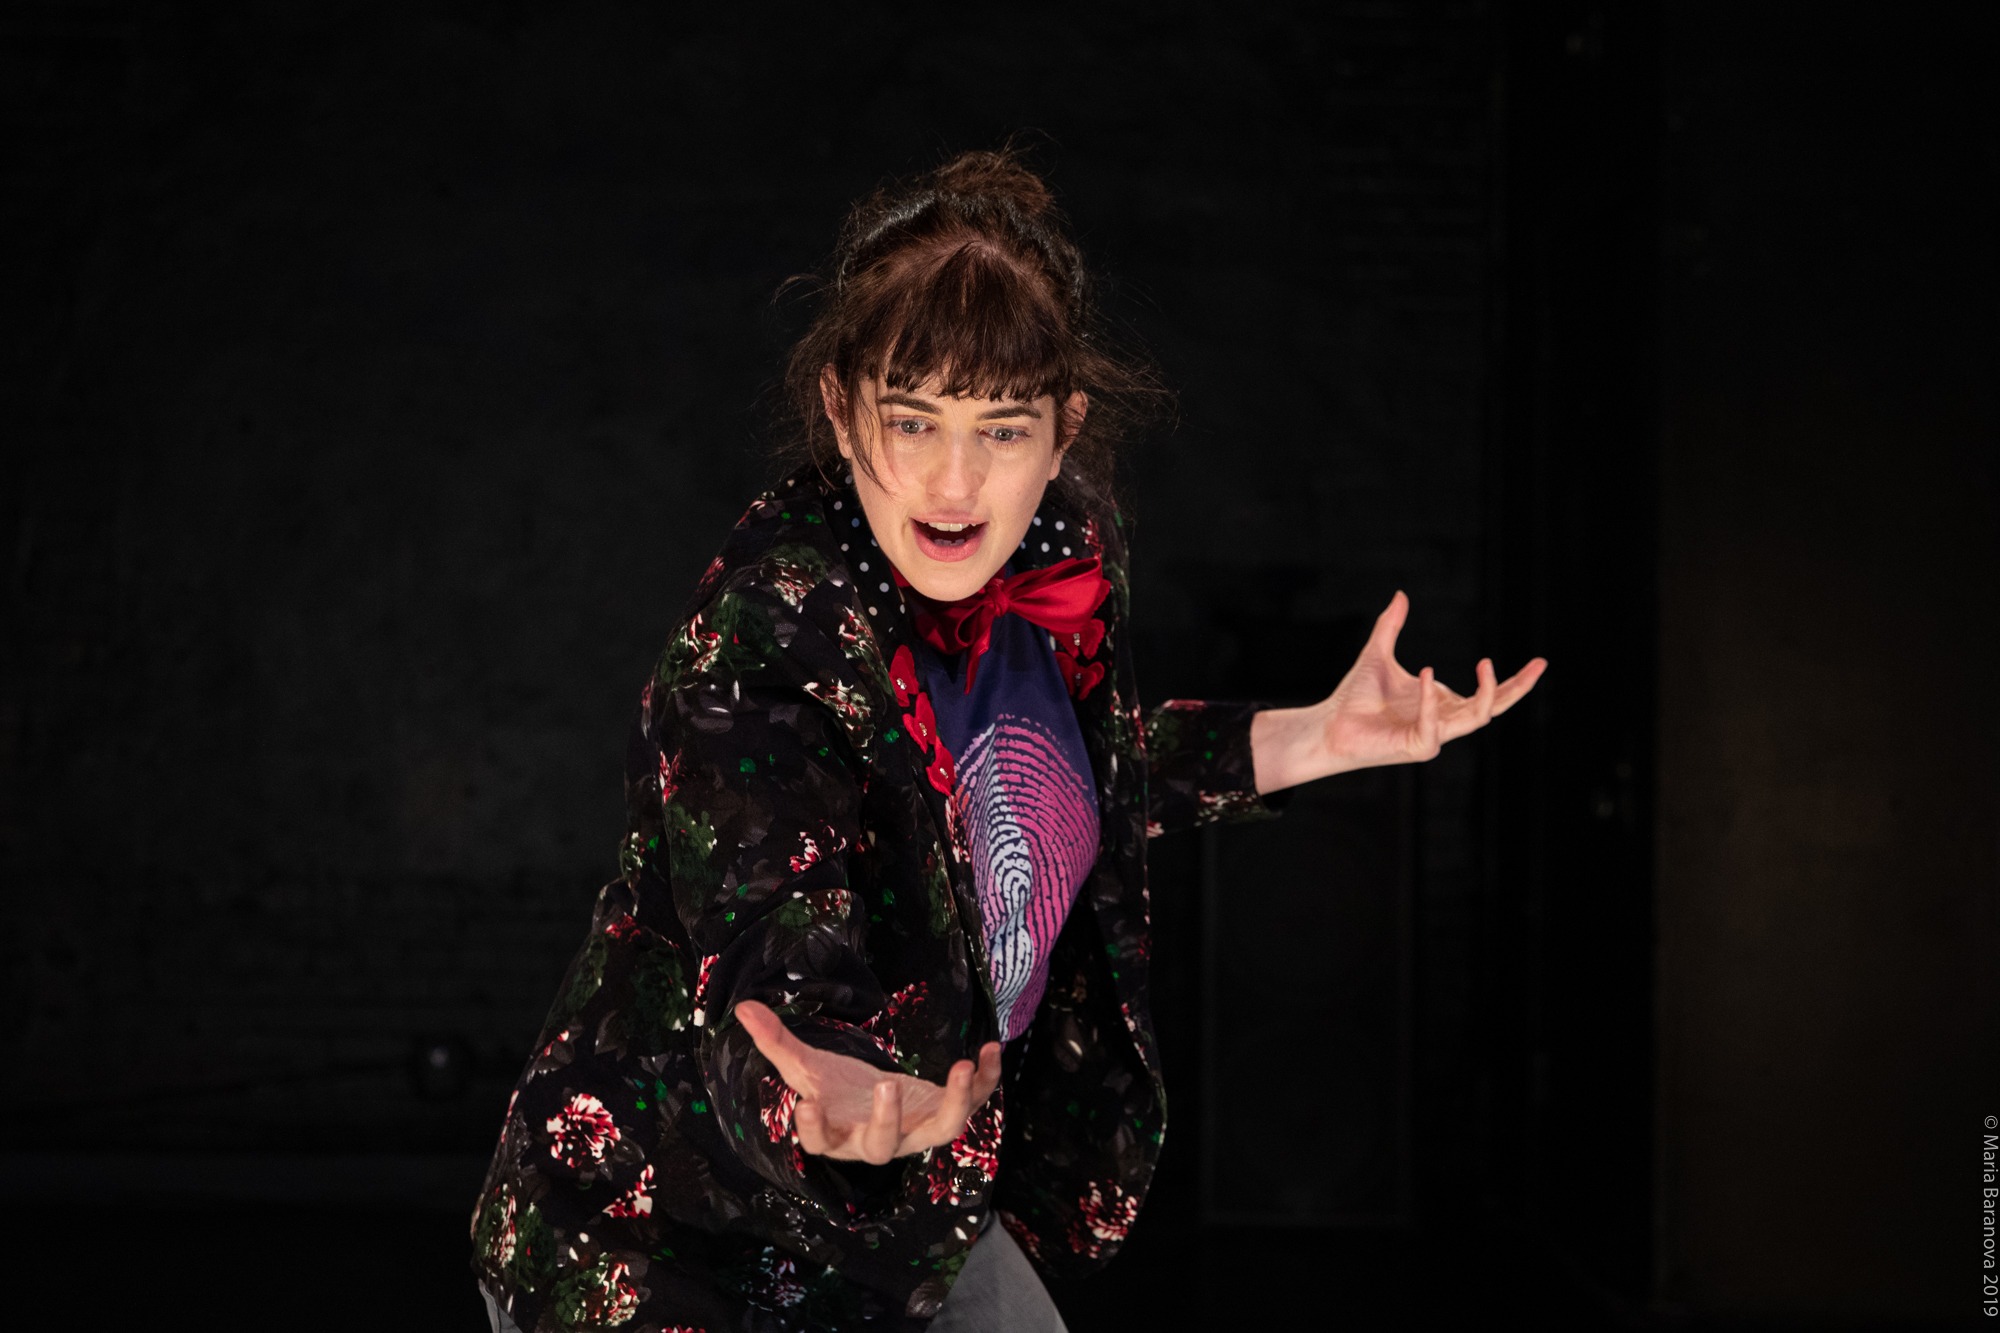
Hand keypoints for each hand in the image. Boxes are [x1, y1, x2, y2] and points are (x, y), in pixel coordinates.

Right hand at [734, 999, 1002, 1163]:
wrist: (878, 1104)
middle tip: (887, 1086)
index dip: (811, 1129)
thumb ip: (776, 1042)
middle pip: (883, 1147)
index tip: (804, 1103)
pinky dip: (984, 1078)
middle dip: (887, 1120)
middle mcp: (878, 1141)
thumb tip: (741, 1007)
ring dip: (954, 1101)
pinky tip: (990, 1048)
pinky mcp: (945, 1112)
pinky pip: (972, 1101)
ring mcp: (917, 1130)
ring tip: (959, 1065)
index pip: (819, 1142)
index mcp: (837, 1133)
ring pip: (942, 1131)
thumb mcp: (808, 1066)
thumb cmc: (839, 1091)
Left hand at [1252, 590, 1546, 790]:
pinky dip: (1433, 701)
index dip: (1514, 680)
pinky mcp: (1417, 747)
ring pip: (1476, 719)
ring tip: (1485, 663)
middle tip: (1539, 665)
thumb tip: (1402, 594)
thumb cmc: (1355, 696)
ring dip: (1485, 693)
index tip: (1539, 661)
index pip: (1489, 694)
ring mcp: (1434, 735)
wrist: (1329, 723)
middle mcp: (1444, 719)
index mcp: (1443, 701)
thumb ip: (1391, 625)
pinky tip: (1426, 675)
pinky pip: (1436, 727)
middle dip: (1518, 688)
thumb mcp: (1377, 652)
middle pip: (1493, 707)